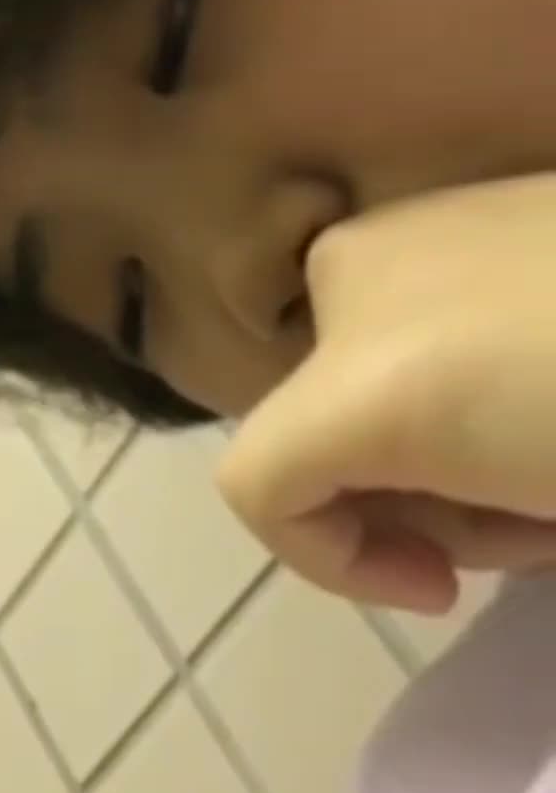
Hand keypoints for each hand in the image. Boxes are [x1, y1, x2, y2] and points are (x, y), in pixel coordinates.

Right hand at [218, 175, 555, 613]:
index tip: (445, 590)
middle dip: (419, 503)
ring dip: (454, 452)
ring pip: (375, 376)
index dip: (334, 562)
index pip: (264, 486)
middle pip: (328, 433)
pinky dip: (467, 377)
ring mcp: (416, 226)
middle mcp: (356, 277)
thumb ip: (412, 523)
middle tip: (535, 529)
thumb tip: (418, 525)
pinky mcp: (474, 203)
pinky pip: (421, 315)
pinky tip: (548, 400)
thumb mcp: (524, 512)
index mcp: (363, 370)